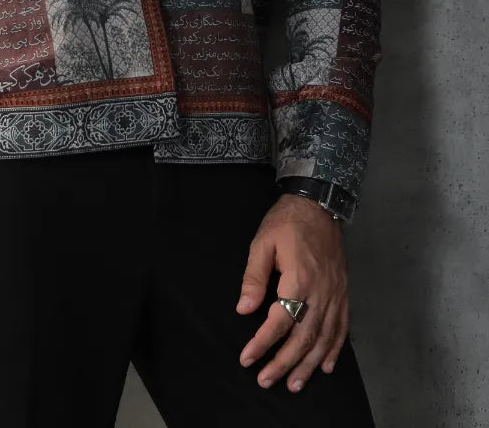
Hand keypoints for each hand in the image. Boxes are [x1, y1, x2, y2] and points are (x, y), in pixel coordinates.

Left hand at [235, 194, 348, 392]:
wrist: (318, 203)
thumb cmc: (286, 222)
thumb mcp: (262, 243)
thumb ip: (254, 277)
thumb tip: (244, 309)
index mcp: (299, 278)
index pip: (280, 320)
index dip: (263, 342)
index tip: (247, 358)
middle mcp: (321, 292)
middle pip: (304, 337)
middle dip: (284, 362)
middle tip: (266, 380)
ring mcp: (336, 294)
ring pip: (324, 338)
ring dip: (309, 365)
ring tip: (294, 384)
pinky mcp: (344, 293)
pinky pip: (342, 328)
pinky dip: (335, 350)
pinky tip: (326, 366)